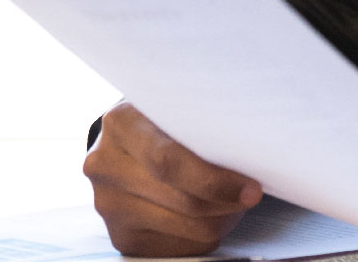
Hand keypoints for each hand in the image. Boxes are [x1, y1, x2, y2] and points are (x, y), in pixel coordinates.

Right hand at [83, 101, 262, 255]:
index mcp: (121, 123)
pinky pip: (178, 247)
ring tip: (232, 201)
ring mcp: (108, 204)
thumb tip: (249, 157)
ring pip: (185, 226)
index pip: (168, 161)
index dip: (214, 179)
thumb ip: (201, 125)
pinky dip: (203, 234)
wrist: (130, 143)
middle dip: (225, 202)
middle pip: (181, 200)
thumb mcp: (177, 109)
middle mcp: (105, 165)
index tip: (250, 186)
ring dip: (220, 219)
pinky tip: (208, 214)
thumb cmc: (166, 123)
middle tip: (252, 195)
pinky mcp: (121, 236)